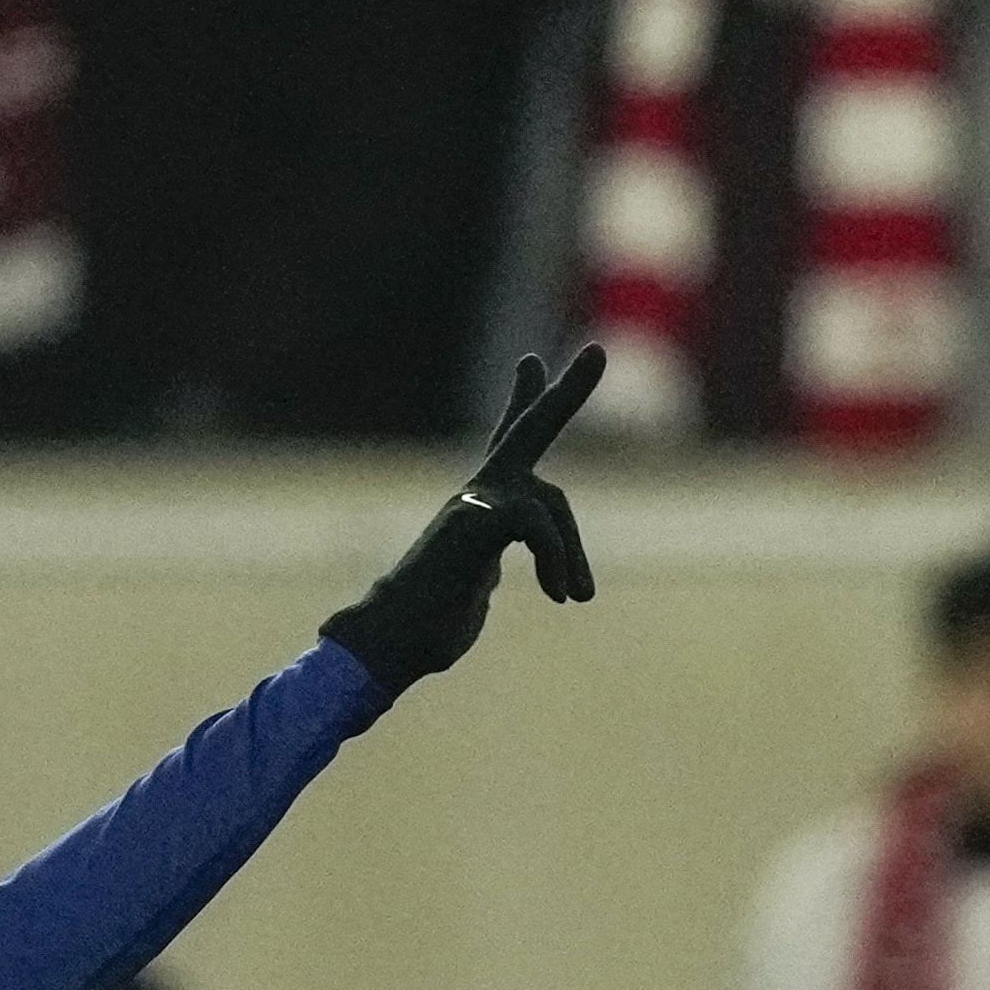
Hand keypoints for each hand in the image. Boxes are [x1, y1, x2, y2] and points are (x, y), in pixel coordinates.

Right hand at [323, 344, 603, 694]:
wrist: (392, 636)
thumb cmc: (425, 624)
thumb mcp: (470, 589)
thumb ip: (484, 568)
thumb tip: (488, 579)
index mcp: (479, 505)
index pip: (507, 445)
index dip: (522, 404)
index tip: (529, 365)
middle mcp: (476, 493)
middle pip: (529, 430)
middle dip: (565, 394)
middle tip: (597, 353)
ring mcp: (473, 502)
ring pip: (549, 501)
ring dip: (572, 552)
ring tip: (578, 597)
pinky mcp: (475, 518)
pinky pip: (534, 521)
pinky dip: (555, 558)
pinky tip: (558, 595)